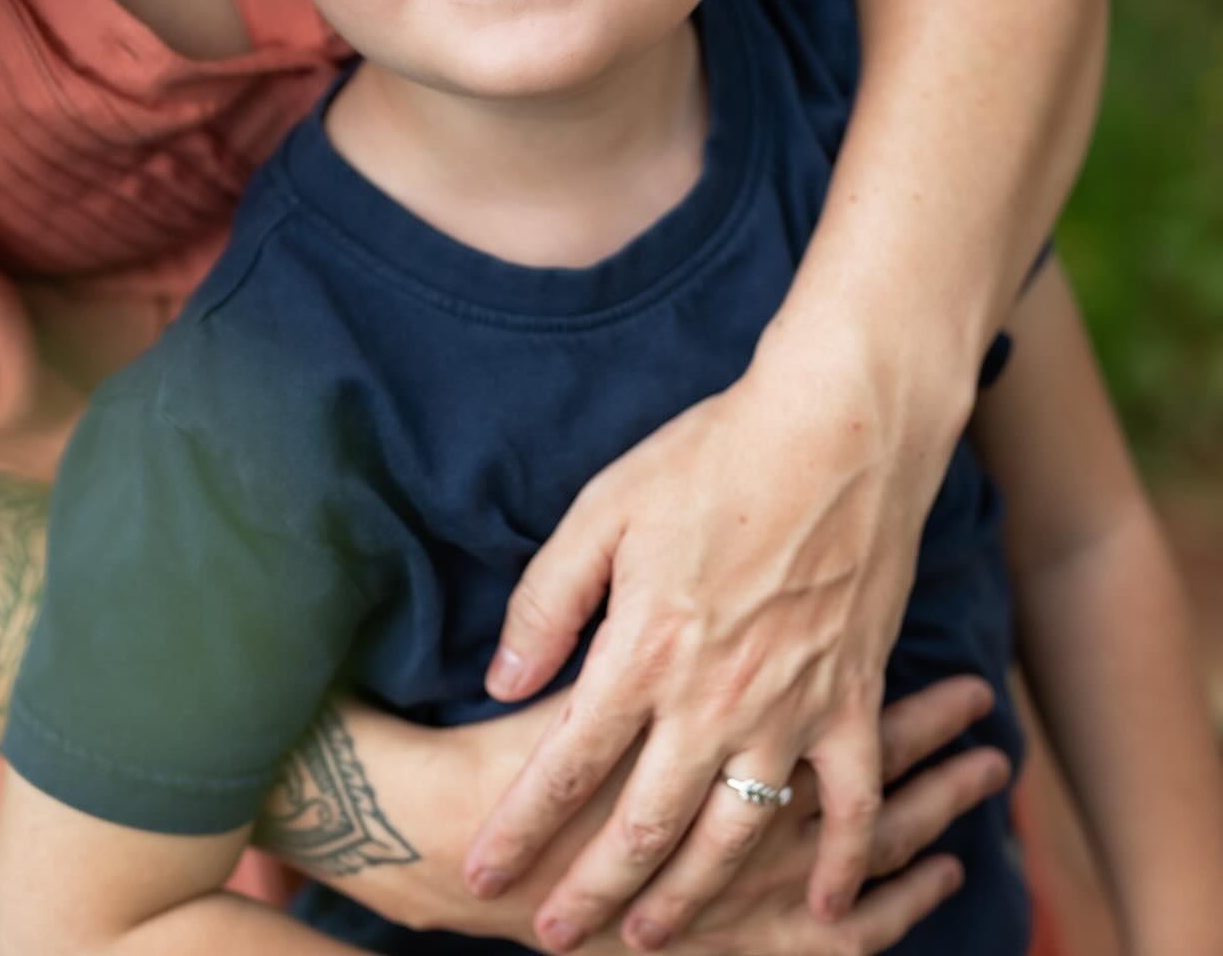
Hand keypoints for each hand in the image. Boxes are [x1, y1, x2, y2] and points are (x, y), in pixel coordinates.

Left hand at [466, 309, 970, 944]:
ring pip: (733, 837)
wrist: (838, 428)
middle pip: (642, 825)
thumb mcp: (604, 509)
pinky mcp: (852, 695)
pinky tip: (821, 906)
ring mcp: (791, 706)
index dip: (519, 826)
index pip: (564, 765)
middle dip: (590, 891)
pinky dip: (841, 863)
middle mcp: (714, 699)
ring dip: (690, 899)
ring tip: (649, 939)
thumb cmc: (712, 457)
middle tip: (549, 938)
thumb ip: (548, 603)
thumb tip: (503, 684)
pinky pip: (852, 804)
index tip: (479, 870)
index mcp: (644, 650)